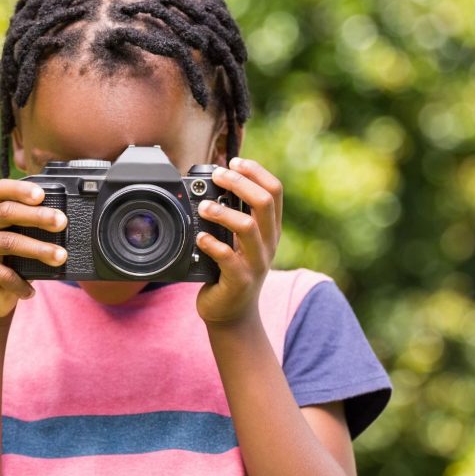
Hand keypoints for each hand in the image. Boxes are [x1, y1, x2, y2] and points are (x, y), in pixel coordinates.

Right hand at [0, 179, 67, 320]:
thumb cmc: (10, 264)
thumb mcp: (20, 240)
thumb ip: (31, 228)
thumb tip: (62, 222)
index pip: (0, 189)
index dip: (20, 189)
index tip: (42, 195)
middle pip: (6, 212)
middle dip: (38, 216)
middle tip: (61, 222)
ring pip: (8, 241)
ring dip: (38, 249)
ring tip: (60, 257)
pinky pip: (2, 273)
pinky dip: (20, 283)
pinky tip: (31, 291)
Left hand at [194, 157, 282, 326]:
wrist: (232, 314)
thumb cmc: (231, 272)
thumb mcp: (240, 241)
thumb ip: (235, 216)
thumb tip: (216, 183)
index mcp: (270, 229)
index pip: (275, 190)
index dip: (256, 171)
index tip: (234, 161)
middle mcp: (268, 243)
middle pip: (264, 201)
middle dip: (239, 182)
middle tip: (217, 176)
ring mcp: (256, 262)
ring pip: (248, 226)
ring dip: (223, 212)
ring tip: (203, 207)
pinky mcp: (240, 280)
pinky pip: (228, 257)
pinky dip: (211, 244)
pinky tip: (199, 238)